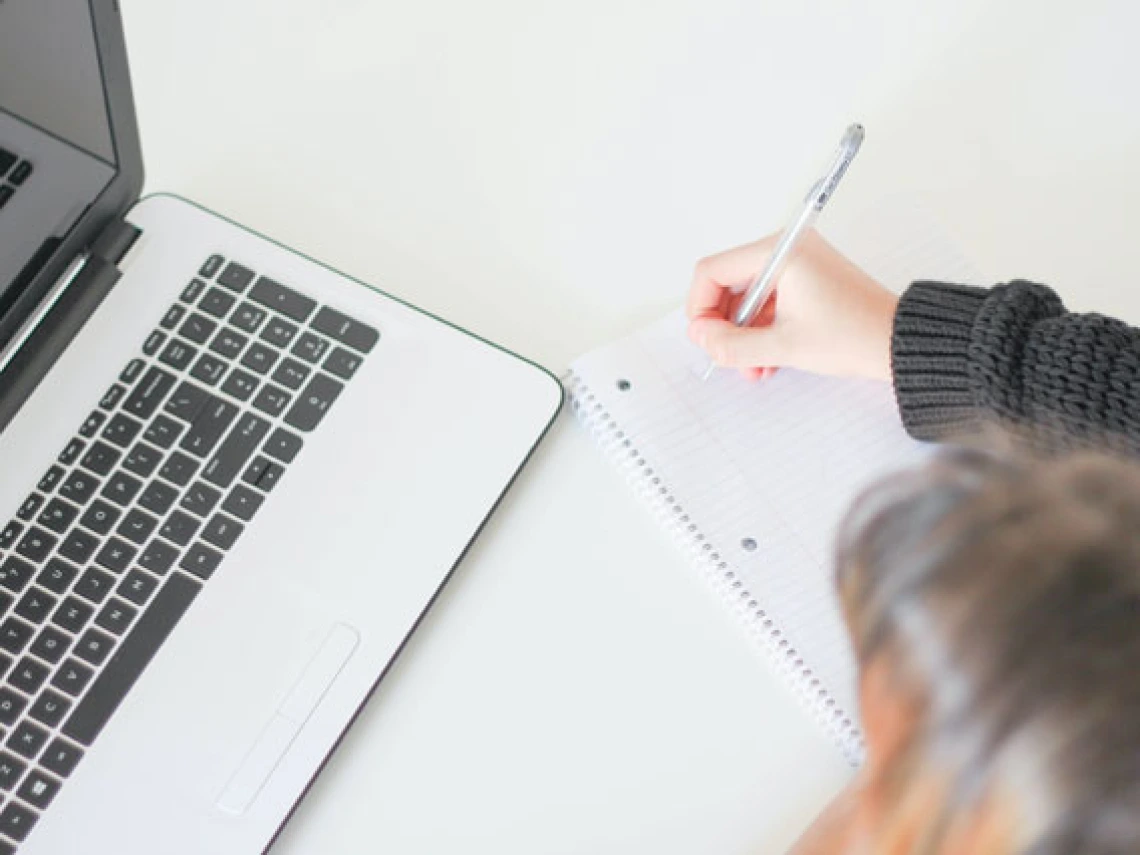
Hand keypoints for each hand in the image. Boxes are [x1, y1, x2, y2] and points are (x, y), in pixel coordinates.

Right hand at [686, 230, 897, 381]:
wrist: (898, 343)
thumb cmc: (855, 335)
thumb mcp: (783, 346)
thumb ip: (732, 344)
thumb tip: (701, 337)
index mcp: (780, 252)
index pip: (712, 270)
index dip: (700, 308)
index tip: (705, 338)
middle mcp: (786, 250)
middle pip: (728, 284)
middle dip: (724, 326)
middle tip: (726, 356)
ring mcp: (797, 265)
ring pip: (747, 299)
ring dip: (743, 334)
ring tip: (752, 366)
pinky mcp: (806, 281)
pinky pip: (768, 303)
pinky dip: (761, 330)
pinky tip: (766, 359)